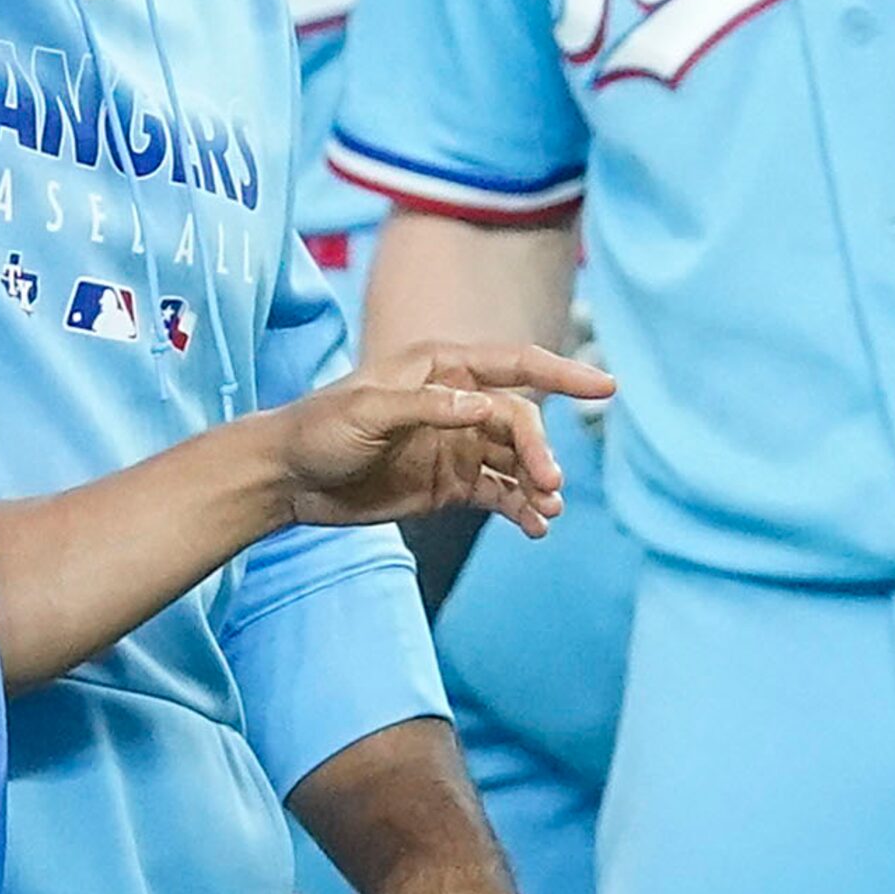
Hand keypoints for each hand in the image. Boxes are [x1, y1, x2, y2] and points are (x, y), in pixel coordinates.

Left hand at [275, 343, 615, 538]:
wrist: (288, 478)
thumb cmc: (319, 428)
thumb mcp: (366, 411)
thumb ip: (425, 406)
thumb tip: (481, 406)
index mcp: (442, 368)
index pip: (515, 364)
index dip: (563, 373)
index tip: (606, 387)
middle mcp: (458, 402)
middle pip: (521, 421)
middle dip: (542, 452)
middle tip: (551, 487)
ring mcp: (457, 444)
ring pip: (516, 462)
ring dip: (538, 485)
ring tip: (547, 513)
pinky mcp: (451, 483)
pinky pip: (500, 494)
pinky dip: (521, 509)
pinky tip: (534, 529)